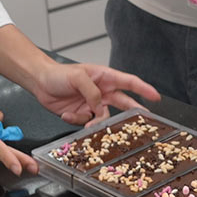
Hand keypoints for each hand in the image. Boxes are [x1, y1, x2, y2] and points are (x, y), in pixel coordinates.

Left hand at [32, 62, 160, 125]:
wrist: (40, 83)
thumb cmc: (58, 74)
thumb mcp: (77, 77)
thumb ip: (91, 91)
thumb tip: (100, 105)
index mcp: (104, 77)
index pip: (129, 82)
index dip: (144, 89)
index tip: (156, 96)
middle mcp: (101, 91)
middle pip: (124, 103)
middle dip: (133, 112)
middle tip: (144, 119)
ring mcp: (92, 104)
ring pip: (104, 118)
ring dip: (95, 121)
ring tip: (85, 120)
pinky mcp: (82, 114)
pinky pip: (86, 122)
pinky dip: (76, 120)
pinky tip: (66, 113)